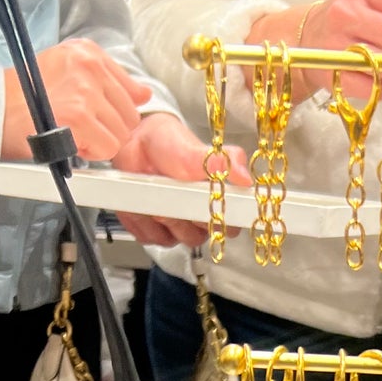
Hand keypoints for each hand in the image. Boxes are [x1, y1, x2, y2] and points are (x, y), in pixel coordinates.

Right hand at [1, 37, 150, 162]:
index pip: (130, 89)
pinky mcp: (79, 117)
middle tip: (77, 126)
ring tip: (70, 132)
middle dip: (107, 128)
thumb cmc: (23, 97)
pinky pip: (107, 148)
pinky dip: (91, 153)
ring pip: (120, 134)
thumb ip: (107, 81)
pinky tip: (69, 141)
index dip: (113, 111)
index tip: (94, 115)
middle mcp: (88, 66)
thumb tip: (144, 94)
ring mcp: (85, 91)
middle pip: (129, 115)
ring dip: (98, 141)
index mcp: (86, 52)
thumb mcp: (66, 72)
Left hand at [111, 112, 247, 249]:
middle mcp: (199, 217)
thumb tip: (245, 178)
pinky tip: (143, 200)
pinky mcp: (153, 231)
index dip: (215, 220)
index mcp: (217, 201)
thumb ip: (223, 162)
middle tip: (172, 190)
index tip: (199, 204)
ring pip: (174, 239)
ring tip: (156, 191)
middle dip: (182, 214)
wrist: (136, 141)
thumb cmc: (170, 144)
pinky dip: (142, 220)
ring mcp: (176, 226)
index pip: (229, 227)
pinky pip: (151, 238)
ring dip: (161, 216)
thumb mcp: (197, 151)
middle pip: (198, 235)